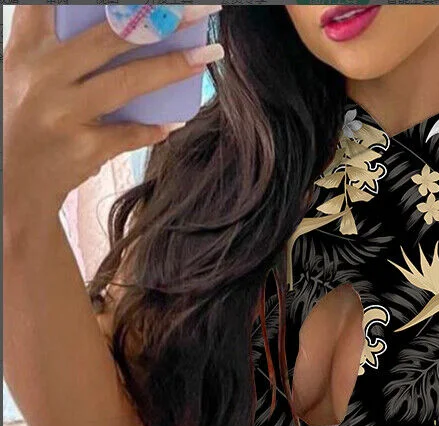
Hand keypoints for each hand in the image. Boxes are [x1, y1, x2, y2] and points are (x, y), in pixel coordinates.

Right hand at [2, 5, 221, 213]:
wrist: (12, 184)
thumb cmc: (27, 119)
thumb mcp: (28, 74)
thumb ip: (62, 48)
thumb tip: (133, 27)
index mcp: (27, 49)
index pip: (50, 3)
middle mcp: (43, 75)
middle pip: (111, 36)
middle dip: (160, 18)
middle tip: (201, 9)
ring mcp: (64, 113)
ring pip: (128, 82)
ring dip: (174, 67)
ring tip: (208, 55)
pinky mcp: (82, 148)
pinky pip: (130, 133)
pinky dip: (154, 127)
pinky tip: (176, 119)